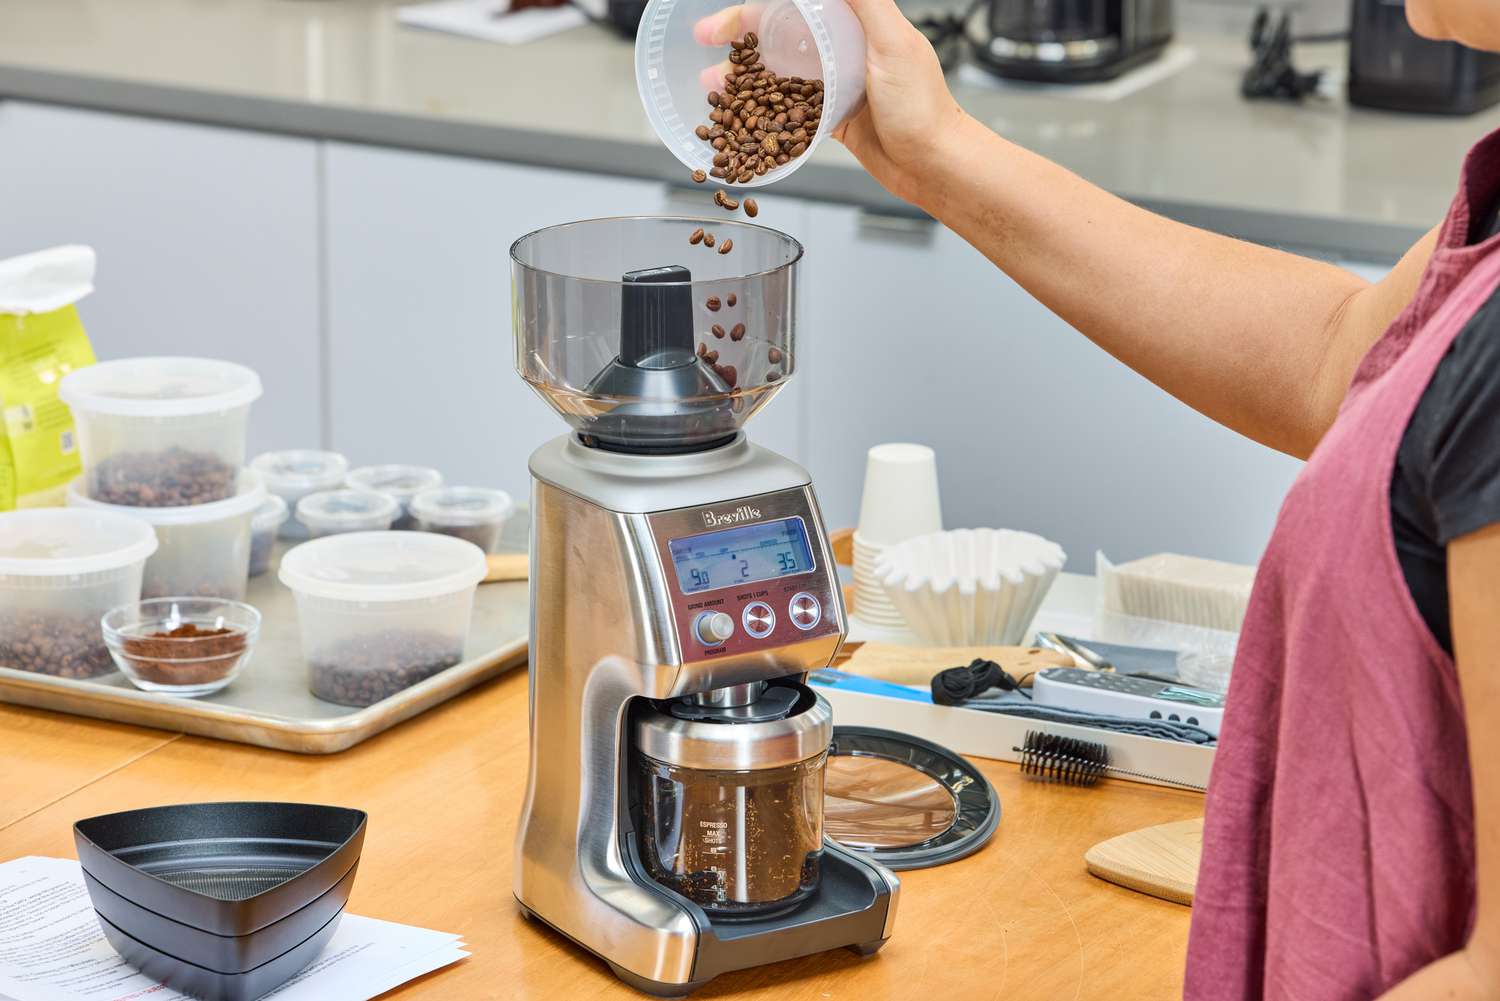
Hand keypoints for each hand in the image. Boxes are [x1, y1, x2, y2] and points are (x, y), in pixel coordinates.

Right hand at [693, 0, 966, 204]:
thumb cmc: (923, 107)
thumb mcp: (893, 40)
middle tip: (704, 44)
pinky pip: (790, 109)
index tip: (727, 16)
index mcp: (856, 23)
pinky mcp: (833, 118)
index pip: (796, 4)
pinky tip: (739, 116)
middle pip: (780, 35)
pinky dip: (762, 111)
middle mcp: (844, 50)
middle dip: (739, 39)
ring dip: (742, 78)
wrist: (936, 163)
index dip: (758, 8)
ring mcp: (837, 85)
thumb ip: (863, 0)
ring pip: (778, 74)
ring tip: (711, 88)